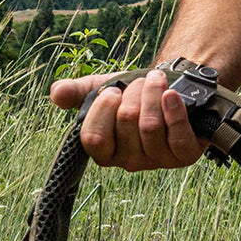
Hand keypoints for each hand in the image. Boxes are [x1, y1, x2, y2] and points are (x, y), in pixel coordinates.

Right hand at [49, 69, 206, 170]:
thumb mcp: (104, 89)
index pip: (93, 138)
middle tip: (141, 82)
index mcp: (106, 150)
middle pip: (125, 122)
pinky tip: (171, 95)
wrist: (174, 89)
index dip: (103, 108)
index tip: (113, 90)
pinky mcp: (183, 154)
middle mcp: (129, 160)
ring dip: (153, 93)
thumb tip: (56, 93)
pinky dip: (174, 111)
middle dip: (133, 92)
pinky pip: (177, 136)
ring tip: (157, 80)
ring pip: (150, 126)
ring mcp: (157, 160)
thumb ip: (77, 92)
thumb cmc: (136, 95)